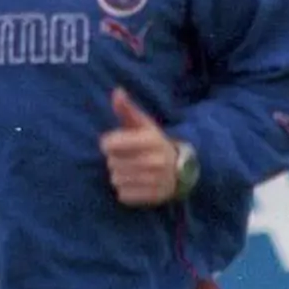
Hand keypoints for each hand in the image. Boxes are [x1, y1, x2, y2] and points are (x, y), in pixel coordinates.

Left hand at [100, 88, 178, 206]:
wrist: (180, 170)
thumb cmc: (153, 144)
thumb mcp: (143, 124)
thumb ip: (127, 109)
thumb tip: (117, 91)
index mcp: (151, 139)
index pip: (109, 144)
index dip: (108, 143)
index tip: (114, 143)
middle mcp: (155, 161)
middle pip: (112, 163)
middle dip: (115, 160)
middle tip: (129, 158)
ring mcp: (155, 181)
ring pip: (116, 179)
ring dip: (119, 175)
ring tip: (133, 170)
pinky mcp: (153, 197)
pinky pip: (123, 195)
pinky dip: (125, 190)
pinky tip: (137, 183)